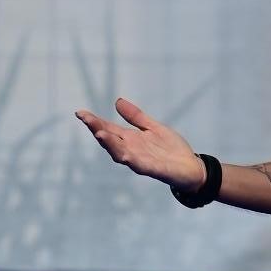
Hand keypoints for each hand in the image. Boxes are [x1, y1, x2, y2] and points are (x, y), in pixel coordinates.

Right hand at [76, 98, 204, 190]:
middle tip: (86, 119)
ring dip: (110, 144)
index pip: (108, 129)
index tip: (80, 112)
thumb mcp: (153, 127)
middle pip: (110, 140)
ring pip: (120, 153)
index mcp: (131, 139)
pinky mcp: (153, 169)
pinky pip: (140, 165)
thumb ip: (136, 116)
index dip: (94, 121)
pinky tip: (125, 155)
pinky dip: (131, 160)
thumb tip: (117, 101)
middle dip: (97, 129)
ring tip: (99, 133)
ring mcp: (140, 160)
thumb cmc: (170, 149)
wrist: (191, 167)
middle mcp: (131, 150)